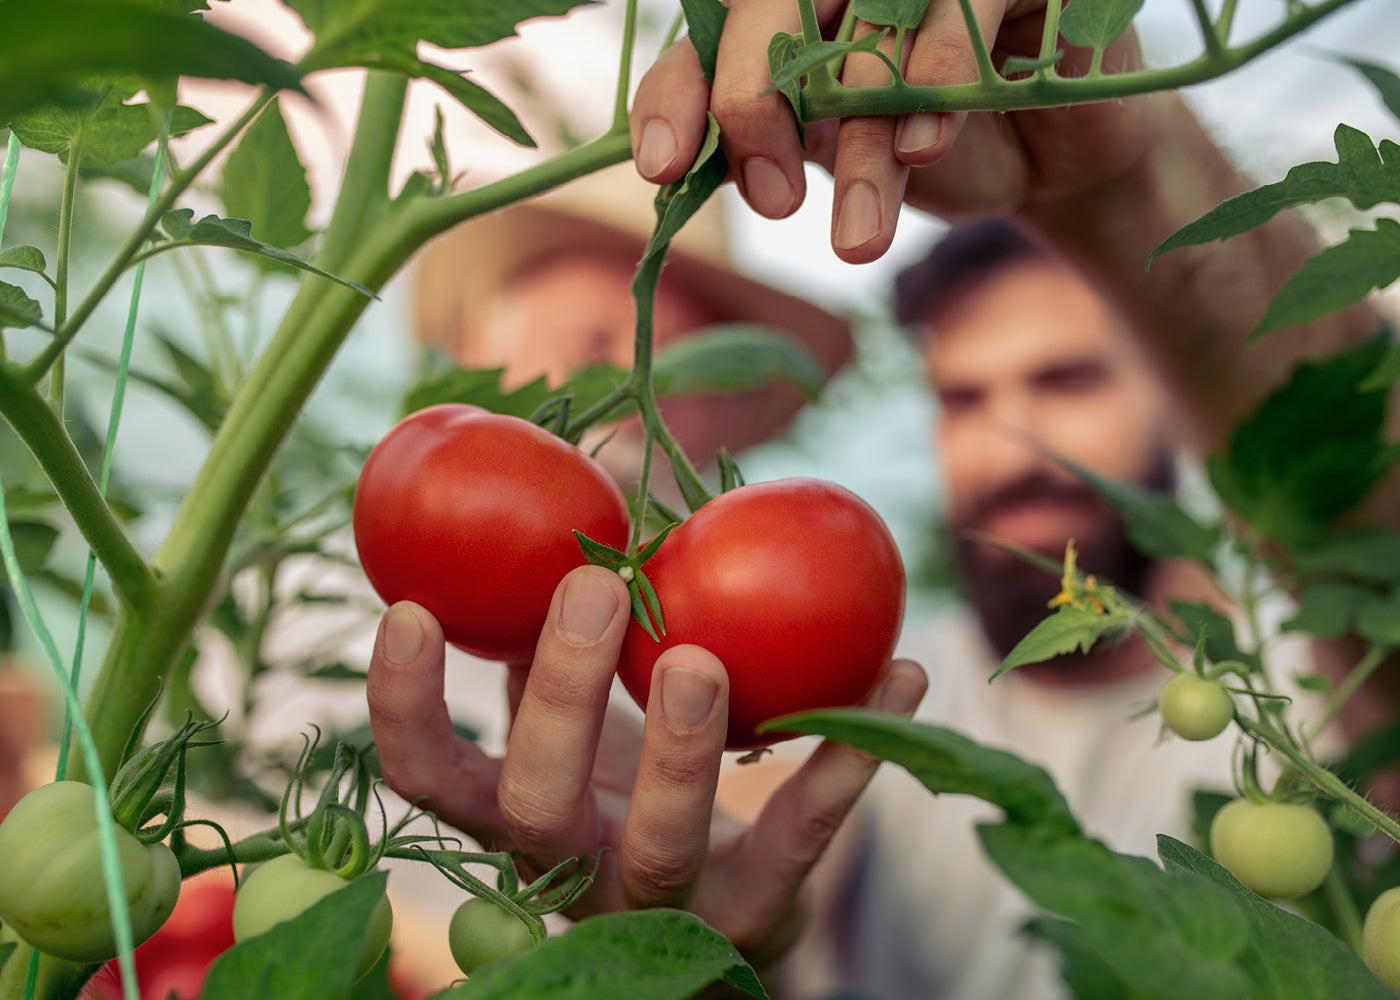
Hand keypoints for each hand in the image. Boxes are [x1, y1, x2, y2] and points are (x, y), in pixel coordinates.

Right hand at [366, 564, 926, 961]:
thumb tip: (561, 496)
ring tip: (704, 658)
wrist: (718, 911)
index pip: (428, 774)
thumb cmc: (630, 783)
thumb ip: (551, 634)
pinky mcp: (754, 915)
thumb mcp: (581, 717)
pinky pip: (799, 839)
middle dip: (558, 697)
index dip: (404, 703)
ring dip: (681, 749)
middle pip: (537, 805)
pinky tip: (901, 674)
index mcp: (513, 813)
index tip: (409, 606)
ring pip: (659, 844)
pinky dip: (848, 758)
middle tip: (590, 588)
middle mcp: (573, 867)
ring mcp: (663, 905)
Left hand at [630, 0, 1166, 262]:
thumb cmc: (924, 148)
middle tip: (771, 204)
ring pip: (868, 23)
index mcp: (791, 15)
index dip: (676, 91)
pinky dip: (939, 76)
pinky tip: (925, 145)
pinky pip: (964, 4)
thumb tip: (674, 167)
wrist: (1049, 160)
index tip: (662, 165)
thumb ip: (764, 144)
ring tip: (859, 236)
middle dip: (754, 102)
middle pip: (771, 3)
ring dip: (860, 137)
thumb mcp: (834, 155)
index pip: (707, 33)